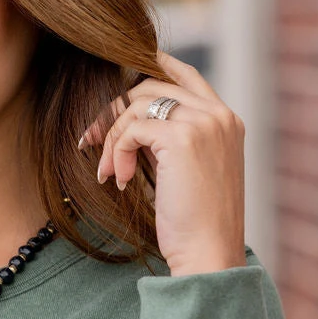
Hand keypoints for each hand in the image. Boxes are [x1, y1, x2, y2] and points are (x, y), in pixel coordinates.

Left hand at [77, 52, 246, 276]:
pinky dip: (117, 152)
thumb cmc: (197, 225)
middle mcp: (219, 116)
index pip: (187, 76)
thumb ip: (173, 141)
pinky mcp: (182, 138)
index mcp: (227, 122)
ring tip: (108, 172)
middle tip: (90, 139)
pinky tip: (120, 181)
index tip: (122, 69)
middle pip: (152, 85)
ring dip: (112, 138)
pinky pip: (132, 130)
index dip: (154, 65)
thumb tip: (133, 124)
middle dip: (115, 110)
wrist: (209, 253)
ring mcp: (203, 123)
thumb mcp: (191, 172)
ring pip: (137, 105)